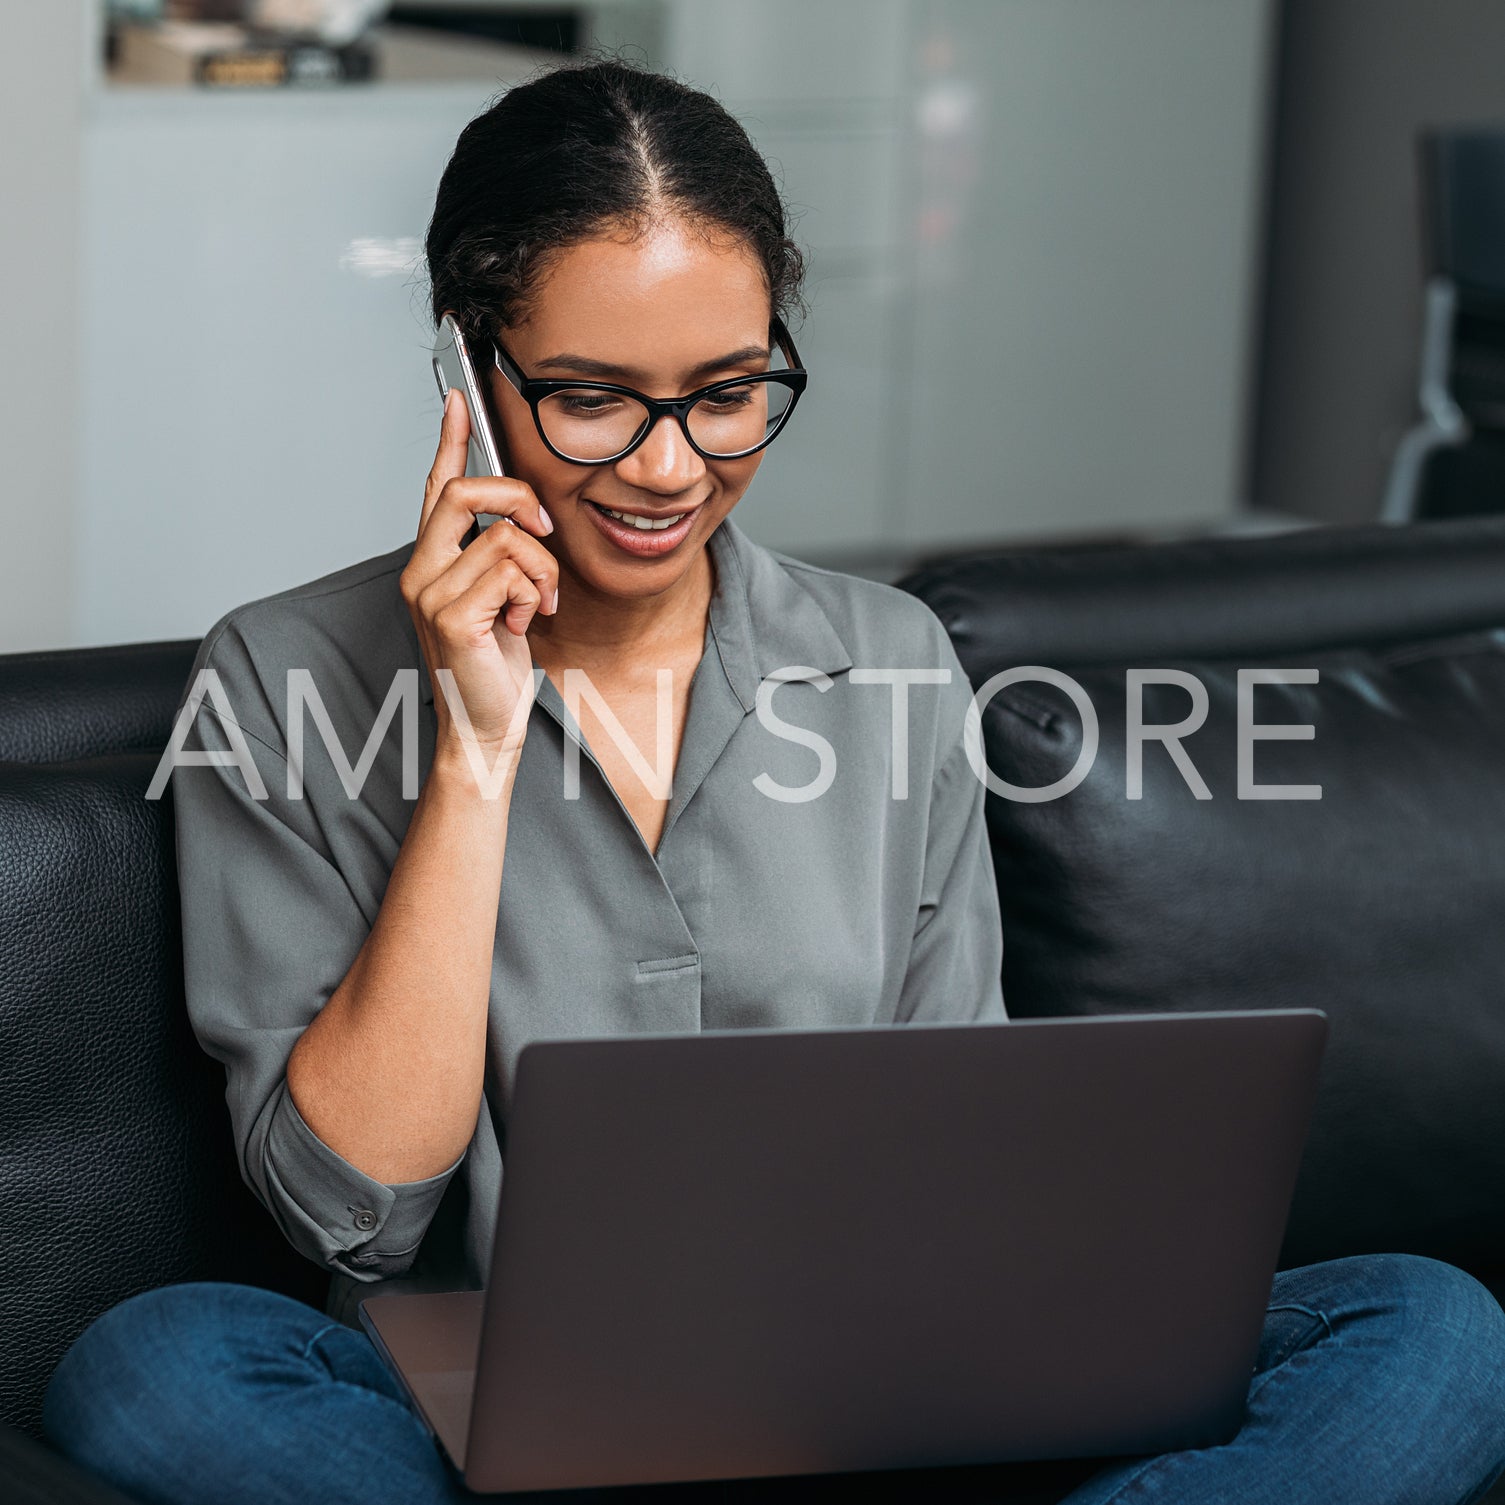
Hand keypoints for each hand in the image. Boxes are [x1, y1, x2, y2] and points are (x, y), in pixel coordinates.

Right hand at [399, 388, 558, 765]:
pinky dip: (535, 595)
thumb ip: (501, 556)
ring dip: (542, 571)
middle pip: (467, 493)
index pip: (437, 489)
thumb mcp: (503, 599)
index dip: (449, 442)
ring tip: (538, 605)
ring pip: (506, 537)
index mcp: (433, 562)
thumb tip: (524, 517)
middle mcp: (422, 571)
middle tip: (545, 533)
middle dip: (520, 501)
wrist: (486, 726)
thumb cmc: (494, 667)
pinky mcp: (452, 617)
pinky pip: (512, 572)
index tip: (458, 399)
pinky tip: (526, 623)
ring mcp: (432, 594)